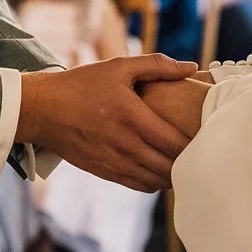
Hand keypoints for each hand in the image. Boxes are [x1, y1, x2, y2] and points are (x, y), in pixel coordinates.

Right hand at [17, 54, 196, 191]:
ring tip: (184, 161)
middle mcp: (125, 144)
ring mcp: (114, 162)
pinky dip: (156, 181)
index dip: (197, 145)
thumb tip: (191, 67)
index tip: (208, 136)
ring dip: (174, 174)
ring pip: (157, 181)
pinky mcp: (106, 172)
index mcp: (132, 117)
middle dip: (189, 161)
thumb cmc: (82, 84)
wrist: (43, 110)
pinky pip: (141, 186)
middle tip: (202, 150)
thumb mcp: (118, 67)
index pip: (175, 143)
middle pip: (170, 166)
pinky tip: (162, 169)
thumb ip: (157, 65)